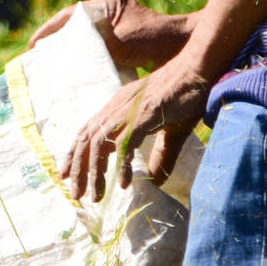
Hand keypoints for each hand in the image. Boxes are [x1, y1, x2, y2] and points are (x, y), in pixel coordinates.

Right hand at [33, 0, 192, 72]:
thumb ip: (97, 44)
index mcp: (107, 4)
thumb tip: (71, 57)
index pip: (70, 16)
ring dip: (71, 57)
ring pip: (85, 43)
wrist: (188, 48)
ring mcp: (117, 29)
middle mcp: (109, 13)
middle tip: (37, 62)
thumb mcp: (122, 41)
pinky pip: (98, 53)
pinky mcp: (124, 45)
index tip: (33, 46)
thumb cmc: (158, 39)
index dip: (50, 31)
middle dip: (57, 45)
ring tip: (52, 74)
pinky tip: (79, 80)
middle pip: (75, 29)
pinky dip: (88, 64)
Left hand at [61, 62, 209, 200]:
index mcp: (117, 107)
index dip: (74, 154)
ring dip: (94, 171)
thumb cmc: (185, 96)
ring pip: (99, 142)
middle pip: (86, 139)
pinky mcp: (146, 114)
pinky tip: (123, 183)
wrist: (199, 70)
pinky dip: (122, 164)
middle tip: (76, 195)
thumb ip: (160, 156)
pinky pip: (127, 142)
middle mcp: (117, 107)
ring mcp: (130, 110)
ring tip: (95, 196)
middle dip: (78, 168)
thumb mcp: (168, 131)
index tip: (67, 176)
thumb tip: (154, 182)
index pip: (86, 132)